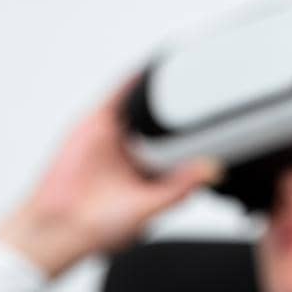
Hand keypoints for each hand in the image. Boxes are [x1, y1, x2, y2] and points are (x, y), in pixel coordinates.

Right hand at [0, 70, 223, 277]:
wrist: (61, 226)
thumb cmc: (101, 228)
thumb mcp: (151, 207)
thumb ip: (180, 187)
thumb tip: (212, 170)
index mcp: (155, 174)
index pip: (186, 147)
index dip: (205, 132)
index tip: (229, 118)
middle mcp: (137, 153)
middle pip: (167, 120)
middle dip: (186, 103)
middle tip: (215, 81)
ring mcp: (118, 137)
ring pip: (145, 105)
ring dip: (163, 86)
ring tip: (189, 63)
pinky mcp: (98, 124)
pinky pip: (119, 95)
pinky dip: (135, 80)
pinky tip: (152, 66)